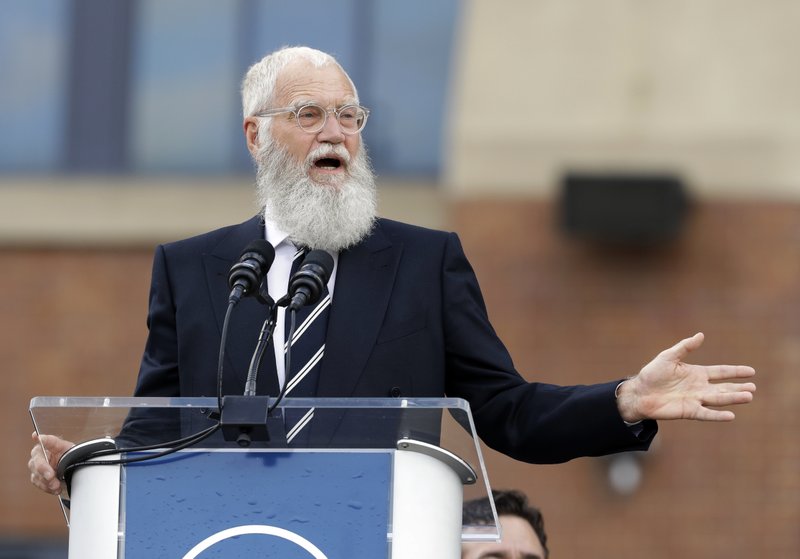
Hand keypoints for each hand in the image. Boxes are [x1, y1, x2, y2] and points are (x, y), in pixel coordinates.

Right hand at [29, 432, 73, 494]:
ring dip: (46, 481)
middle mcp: (40, 454)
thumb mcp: (73, 451)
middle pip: (36, 460)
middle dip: (43, 469)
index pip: (46, 440)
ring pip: (36, 474)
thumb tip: (59, 445)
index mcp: (51, 445)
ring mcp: (36, 466)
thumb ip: (67, 449)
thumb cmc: (71, 457)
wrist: (71, 471)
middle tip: (50, 476)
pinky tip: (55, 489)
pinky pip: (38, 483)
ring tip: (56, 485)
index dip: (42, 439)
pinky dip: (47, 487)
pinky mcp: (37, 477)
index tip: (37, 436)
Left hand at [616, 333, 755, 422]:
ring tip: (748, 397)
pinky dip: (718, 415)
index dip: (735, 371)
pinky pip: (706, 413)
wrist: (639, 392)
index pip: (721, 372)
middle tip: (753, 388)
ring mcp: (696, 400)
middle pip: (724, 387)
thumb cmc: (652, 374)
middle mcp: (700, 387)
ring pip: (719, 399)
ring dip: (733, 398)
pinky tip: (731, 415)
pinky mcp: (689, 411)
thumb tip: (701, 335)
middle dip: (738, 387)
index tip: (751, 371)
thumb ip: (685, 347)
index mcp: (697, 373)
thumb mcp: (669, 357)